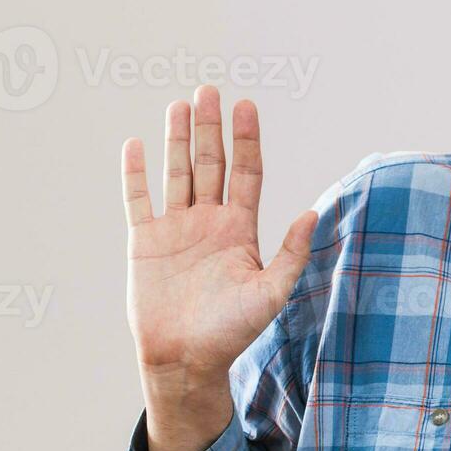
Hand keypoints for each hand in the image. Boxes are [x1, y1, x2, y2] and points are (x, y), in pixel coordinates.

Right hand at [121, 85, 315, 383]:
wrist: (186, 359)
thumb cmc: (232, 332)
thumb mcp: (271, 293)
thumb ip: (291, 253)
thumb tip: (314, 214)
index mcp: (241, 230)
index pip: (246, 174)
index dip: (247, 140)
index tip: (246, 106)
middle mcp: (209, 223)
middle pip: (212, 164)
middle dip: (212, 128)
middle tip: (209, 90)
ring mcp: (176, 229)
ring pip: (178, 173)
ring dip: (178, 140)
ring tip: (181, 105)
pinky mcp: (145, 242)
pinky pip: (139, 200)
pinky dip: (136, 174)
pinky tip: (136, 144)